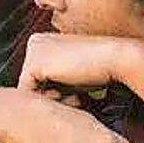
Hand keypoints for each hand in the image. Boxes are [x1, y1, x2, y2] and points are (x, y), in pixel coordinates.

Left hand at [18, 33, 139, 92]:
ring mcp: (33, 51)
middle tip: (76, 99)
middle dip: (49, 95)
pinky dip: (46, 101)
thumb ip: (55, 81)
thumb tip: (44, 99)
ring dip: (48, 100)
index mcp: (43, 40)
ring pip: (28, 88)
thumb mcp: (71, 73)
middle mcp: (35, 41)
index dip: (54, 91)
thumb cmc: (99, 68)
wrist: (115, 58)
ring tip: (74, 99)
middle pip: (30, 81)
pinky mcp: (34, 64)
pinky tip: (69, 97)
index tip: (76, 95)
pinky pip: (28, 93)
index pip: (37, 75)